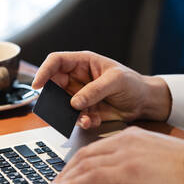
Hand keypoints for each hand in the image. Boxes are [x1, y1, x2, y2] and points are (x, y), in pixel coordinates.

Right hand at [32, 51, 171, 128]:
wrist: (145, 103)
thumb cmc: (133, 84)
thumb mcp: (116, 81)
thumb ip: (95, 90)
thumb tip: (74, 102)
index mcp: (83, 63)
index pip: (56, 62)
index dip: (44, 71)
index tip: (38, 85)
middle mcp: (78, 79)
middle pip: (55, 86)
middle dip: (56, 99)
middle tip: (61, 108)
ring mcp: (81, 96)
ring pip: (64, 105)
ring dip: (70, 114)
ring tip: (85, 118)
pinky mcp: (86, 111)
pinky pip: (76, 117)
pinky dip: (82, 121)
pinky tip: (93, 121)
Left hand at [40, 126, 183, 183]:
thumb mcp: (157, 158)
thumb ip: (137, 161)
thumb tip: (125, 176)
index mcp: (132, 136)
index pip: (96, 148)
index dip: (77, 162)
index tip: (68, 173)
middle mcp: (125, 140)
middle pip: (85, 154)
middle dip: (65, 170)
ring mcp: (125, 154)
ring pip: (83, 164)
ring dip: (62, 179)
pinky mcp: (127, 170)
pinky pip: (90, 177)